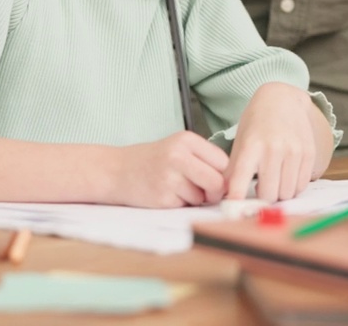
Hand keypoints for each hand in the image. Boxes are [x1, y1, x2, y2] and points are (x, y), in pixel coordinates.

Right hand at [110, 131, 228, 207]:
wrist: (116, 171)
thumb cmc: (152, 160)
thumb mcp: (177, 148)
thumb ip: (203, 159)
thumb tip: (231, 182)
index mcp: (186, 140)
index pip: (223, 161)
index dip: (222, 174)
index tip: (214, 178)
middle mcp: (178, 156)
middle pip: (217, 182)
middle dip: (214, 192)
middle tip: (203, 191)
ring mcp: (169, 178)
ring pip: (202, 197)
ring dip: (195, 199)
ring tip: (177, 188)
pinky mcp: (162, 197)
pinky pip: (185, 206)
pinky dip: (180, 204)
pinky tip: (166, 194)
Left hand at [225, 82, 318, 201]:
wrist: (282, 100)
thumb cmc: (257, 124)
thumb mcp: (240, 141)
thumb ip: (233, 169)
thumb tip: (223, 196)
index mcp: (251, 145)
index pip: (241, 178)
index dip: (236, 197)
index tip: (233, 209)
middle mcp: (274, 148)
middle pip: (268, 194)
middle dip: (262, 198)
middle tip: (259, 191)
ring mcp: (294, 151)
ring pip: (287, 194)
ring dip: (279, 194)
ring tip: (274, 181)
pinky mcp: (309, 154)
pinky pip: (301, 186)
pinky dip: (293, 187)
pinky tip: (286, 175)